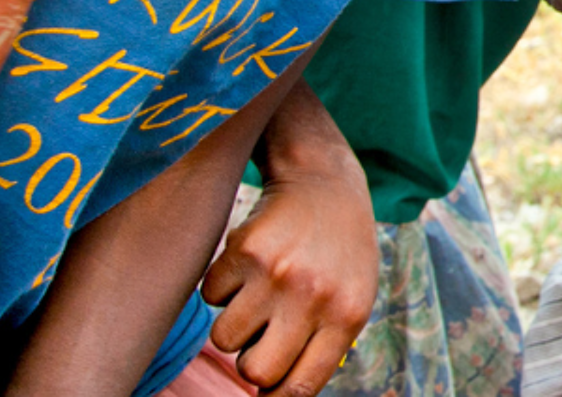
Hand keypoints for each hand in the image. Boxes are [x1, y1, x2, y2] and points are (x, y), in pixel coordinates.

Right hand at [202, 137, 377, 393]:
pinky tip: (250, 264)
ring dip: (234, 322)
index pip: (300, 385)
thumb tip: (272, 394)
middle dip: (250, 361)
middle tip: (261, 335)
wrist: (325, 184)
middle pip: (255, 371)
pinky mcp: (245, 249)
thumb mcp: (351, 297)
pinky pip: (210, 297)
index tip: (263, 393)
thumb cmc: (338, 252)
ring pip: (224, 338)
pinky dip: (222, 286)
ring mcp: (278, 273)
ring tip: (258, 293)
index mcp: (347, 315)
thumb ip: (322, 345)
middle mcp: (315, 296)